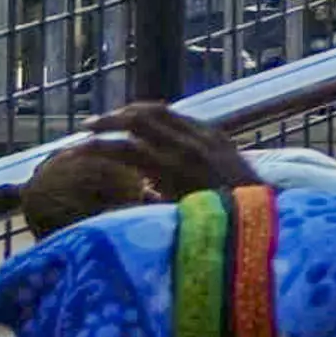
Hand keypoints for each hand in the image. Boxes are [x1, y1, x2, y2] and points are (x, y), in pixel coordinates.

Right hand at [66, 99, 256, 205]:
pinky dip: (159, 116)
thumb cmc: (214, 226)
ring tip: (112, 119)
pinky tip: (148, 123)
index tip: (71, 153)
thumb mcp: (171, 219)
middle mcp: (188, 146)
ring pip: (161, 111)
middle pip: (139, 119)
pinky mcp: (219, 134)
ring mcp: (206, 136)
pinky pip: (182, 116)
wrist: (264, 214)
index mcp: (172, 169)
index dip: (93, 149)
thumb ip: (142, 204)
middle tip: (87, 127)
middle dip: (109, 120)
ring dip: (133, 112)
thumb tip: (110, 202)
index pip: (123, 149)